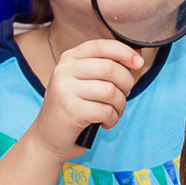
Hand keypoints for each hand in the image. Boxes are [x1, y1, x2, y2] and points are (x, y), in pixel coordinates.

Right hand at [32, 37, 144, 157]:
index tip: (138, 62)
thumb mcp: (84, 83)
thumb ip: (105, 68)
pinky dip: (113, 119)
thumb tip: (136, 56)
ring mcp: (65, 89)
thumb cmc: (72, 109)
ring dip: (120, 105)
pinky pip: (106, 111)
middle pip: (110, 68)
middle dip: (126, 83)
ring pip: (110, 91)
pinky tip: (105, 123)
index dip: (124, 52)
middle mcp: (64, 70)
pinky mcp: (70, 110)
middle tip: (124, 95)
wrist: (47, 138)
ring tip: (114, 112)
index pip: (101, 46)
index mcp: (69, 59)